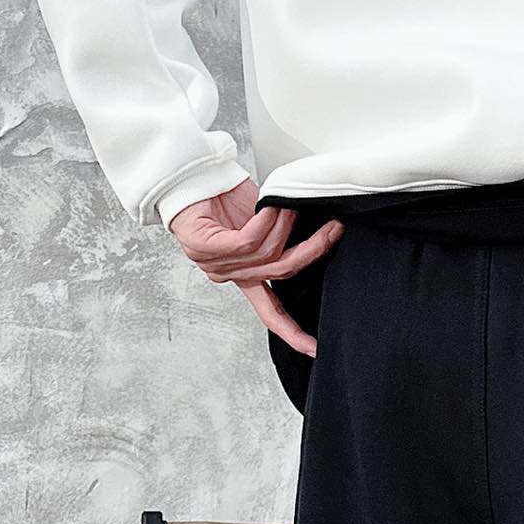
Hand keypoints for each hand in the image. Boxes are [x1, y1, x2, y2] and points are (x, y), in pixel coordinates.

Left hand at [168, 178, 343, 356]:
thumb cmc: (222, 196)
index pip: (268, 311)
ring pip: (266, 255)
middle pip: (279, 274)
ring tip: (289, 205)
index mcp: (242, 275)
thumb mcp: (261, 223)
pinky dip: (264, 223)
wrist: (190, 175)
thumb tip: (315, 240)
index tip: (313, 348)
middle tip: (333, 231)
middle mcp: (228, 274)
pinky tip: (270, 208)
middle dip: (310, 251)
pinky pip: (246, 242)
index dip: (291, 330)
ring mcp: (213, 262)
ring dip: (284, 226)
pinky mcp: (203, 246)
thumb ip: (279, 240)